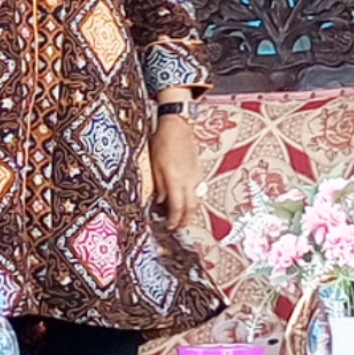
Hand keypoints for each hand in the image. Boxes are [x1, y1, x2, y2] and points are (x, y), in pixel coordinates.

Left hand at [149, 112, 202, 230]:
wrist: (178, 126)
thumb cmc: (162, 142)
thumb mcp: (154, 165)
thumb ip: (159, 185)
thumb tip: (161, 201)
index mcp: (176, 179)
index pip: (177, 207)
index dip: (174, 220)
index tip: (169, 226)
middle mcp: (189, 180)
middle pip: (191, 207)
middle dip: (186, 220)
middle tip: (178, 228)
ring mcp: (196, 175)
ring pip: (197, 200)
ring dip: (191, 212)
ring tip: (184, 218)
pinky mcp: (198, 170)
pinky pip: (199, 190)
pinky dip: (194, 200)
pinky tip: (189, 201)